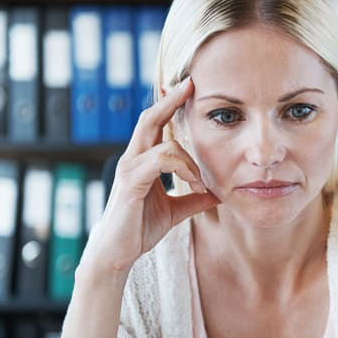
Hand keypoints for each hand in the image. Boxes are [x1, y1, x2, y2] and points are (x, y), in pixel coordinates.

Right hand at [84, 76, 219, 273]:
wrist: (117, 254)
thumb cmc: (140, 229)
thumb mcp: (176, 210)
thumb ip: (195, 198)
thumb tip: (220, 192)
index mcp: (142, 160)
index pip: (155, 123)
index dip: (170, 104)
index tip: (188, 87)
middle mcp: (133, 159)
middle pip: (150, 118)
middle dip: (171, 99)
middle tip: (190, 83)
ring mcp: (129, 169)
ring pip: (161, 141)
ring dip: (190, 158)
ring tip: (204, 182)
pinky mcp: (131, 183)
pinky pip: (161, 162)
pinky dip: (184, 170)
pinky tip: (197, 187)